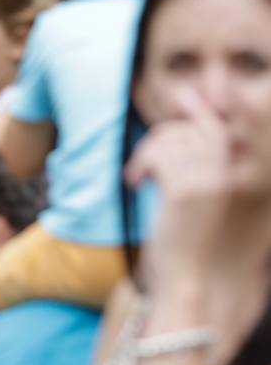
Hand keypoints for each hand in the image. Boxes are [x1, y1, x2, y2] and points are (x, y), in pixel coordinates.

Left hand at [124, 87, 233, 285]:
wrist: (181, 272)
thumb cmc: (179, 237)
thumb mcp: (187, 197)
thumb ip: (185, 165)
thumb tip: (171, 131)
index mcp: (228, 176)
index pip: (215, 130)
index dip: (198, 109)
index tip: (183, 92)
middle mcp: (222, 176)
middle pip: (189, 130)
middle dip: (160, 137)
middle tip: (142, 165)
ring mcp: (207, 182)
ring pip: (170, 141)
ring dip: (145, 154)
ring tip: (137, 176)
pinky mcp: (185, 190)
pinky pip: (159, 156)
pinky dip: (141, 164)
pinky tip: (136, 183)